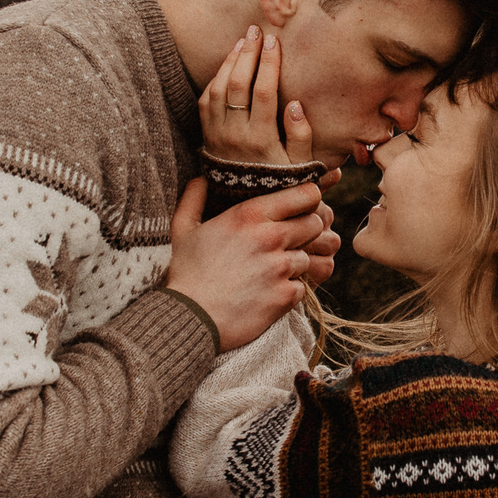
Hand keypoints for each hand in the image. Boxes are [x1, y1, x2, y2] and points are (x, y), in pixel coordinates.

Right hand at [165, 177, 329, 348]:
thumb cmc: (185, 274)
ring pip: (308, 257)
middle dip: (306, 231)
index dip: (308, 200)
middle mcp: (270, 237)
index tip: (300, 207)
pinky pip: (303, 287)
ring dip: (295, 264)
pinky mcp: (285, 296)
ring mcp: (280, 268)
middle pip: (315, 224)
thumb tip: (200, 179)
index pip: (305, 195)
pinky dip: (289, 291)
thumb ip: (193, 198)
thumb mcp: (182, 230)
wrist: (189, 318)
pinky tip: (267, 293)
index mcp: (250, 215)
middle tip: (287, 241)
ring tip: (269, 272)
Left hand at [200, 26, 323, 172]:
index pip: (263, 92)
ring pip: (218, 88)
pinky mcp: (207, 135)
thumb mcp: (301, 165)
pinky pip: (206, 100)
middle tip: (256, 31)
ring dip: (230, 61)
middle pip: (237, 84)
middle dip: (247, 53)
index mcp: (260, 139)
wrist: (247, 203)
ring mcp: (217, 135)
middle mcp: (234, 135)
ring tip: (244, 41)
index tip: (274, 41)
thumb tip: (295, 104)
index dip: (268, 63)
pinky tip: (229, 64)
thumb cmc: (282, 180)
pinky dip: (216, 78)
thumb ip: (302, 135)